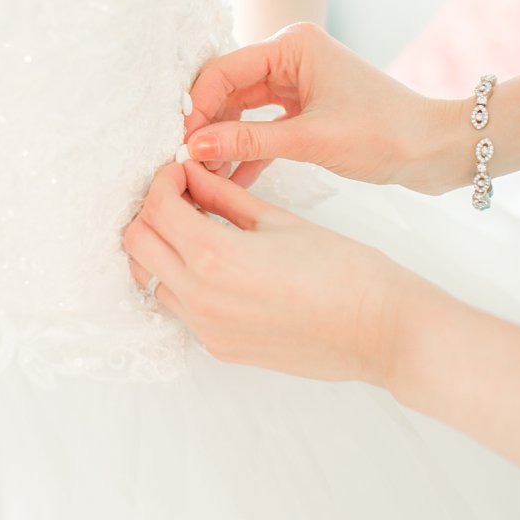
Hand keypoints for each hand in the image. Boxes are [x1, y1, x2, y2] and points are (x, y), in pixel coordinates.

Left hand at [124, 160, 412, 385]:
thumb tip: (191, 172)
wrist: (382, 330)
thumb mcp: (277, 220)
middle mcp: (199, 297)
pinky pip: (178, 307)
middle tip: (182, 196)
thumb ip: (223, 196)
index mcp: (214, 256)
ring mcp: (206, 328)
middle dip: (151, 211)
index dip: (162, 181)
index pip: (155, 207)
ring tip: (195, 229)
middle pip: (136, 243)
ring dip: (160, 248)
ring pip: (150, 278)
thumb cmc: (343, 270)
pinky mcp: (218, 348)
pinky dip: (180, 280)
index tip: (181, 171)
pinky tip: (213, 265)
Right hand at [183, 22, 456, 191]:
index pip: (224, 71)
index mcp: (292, 46)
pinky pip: (262, 128)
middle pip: (228, 90)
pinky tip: (229, 180)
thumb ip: (247, 142)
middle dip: (206, 126)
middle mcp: (290, 57)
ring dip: (224, 142)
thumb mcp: (310, 140)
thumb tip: (194, 146)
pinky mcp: (303, 110)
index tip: (180, 140)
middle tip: (183, 160)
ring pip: (241, 111)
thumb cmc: (386, 133)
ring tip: (201, 175)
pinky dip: (247, 152)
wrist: (438, 149)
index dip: (198, 106)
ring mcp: (296, 83)